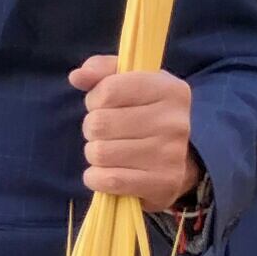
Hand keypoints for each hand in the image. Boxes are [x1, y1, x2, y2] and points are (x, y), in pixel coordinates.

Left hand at [70, 59, 199, 204]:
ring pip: (100, 153)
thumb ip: (102, 71)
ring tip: (108, 151)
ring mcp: (171, 155)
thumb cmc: (146, 113)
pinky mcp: (162, 184)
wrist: (179, 160)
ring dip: (94, 154)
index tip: (102, 104)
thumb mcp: (131, 82)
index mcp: (169, 89)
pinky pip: (108, 180)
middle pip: (100, 123)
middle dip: (92, 128)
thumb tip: (77, 76)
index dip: (95, 99)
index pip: (108, 90)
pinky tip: (105, 173)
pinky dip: (96, 178)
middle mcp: (174, 121)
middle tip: (104, 132)